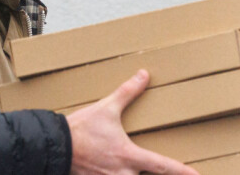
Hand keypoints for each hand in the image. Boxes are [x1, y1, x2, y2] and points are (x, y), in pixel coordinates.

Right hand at [67, 69, 199, 174]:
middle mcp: (123, 174)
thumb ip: (127, 92)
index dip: (182, 172)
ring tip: (135, 168)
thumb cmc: (82, 128)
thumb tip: (143, 75)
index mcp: (129, 156)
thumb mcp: (107, 107)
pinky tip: (111, 170)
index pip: (162, 166)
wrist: (57, 145)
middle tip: (164, 169)